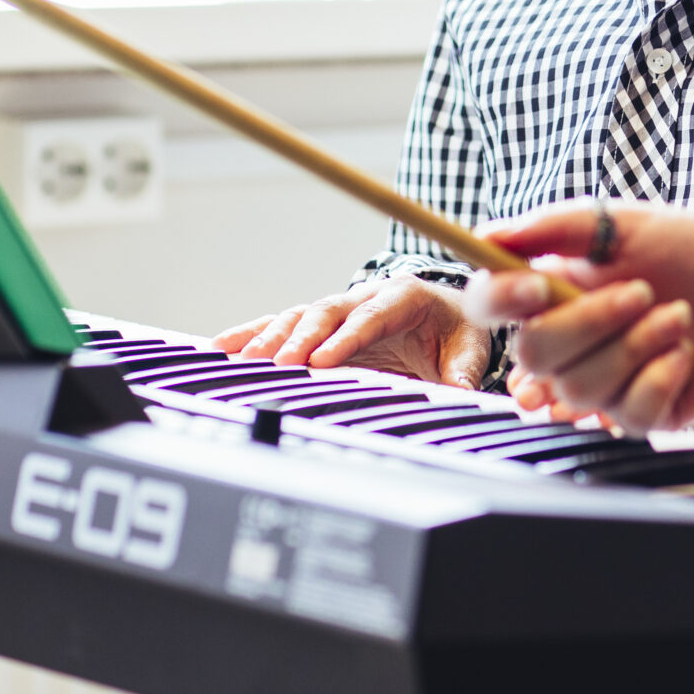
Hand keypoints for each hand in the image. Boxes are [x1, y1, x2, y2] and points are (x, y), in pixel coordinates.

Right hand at [211, 277, 493, 388]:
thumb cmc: (456, 329)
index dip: (347, 338)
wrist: (447, 310)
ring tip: (242, 359)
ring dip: (270, 337)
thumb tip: (461, 396)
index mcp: (403, 297)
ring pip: (299, 316)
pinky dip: (253, 333)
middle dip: (302, 338)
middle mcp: (363, 297)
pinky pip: (283, 324)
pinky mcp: (320, 325)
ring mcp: (338, 310)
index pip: (371, 317)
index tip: (323, 360)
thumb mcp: (470, 348)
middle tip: (280, 364)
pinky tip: (223, 346)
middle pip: (326, 313)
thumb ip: (464, 372)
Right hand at [467, 202, 693, 432]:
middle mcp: (568, 341)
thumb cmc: (693, 251)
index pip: (488, 305)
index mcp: (552, 291)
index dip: (499, 300)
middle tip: (641, 291)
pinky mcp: (643, 413)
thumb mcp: (625, 223)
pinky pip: (628, 411)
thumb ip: (556, 227)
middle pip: (533, 353)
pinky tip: (685, 352)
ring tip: (677, 316)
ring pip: (582, 386)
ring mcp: (604, 382)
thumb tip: (488, 235)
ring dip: (638, 343)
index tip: (535, 285)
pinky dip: (663, 373)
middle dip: (591, 321)